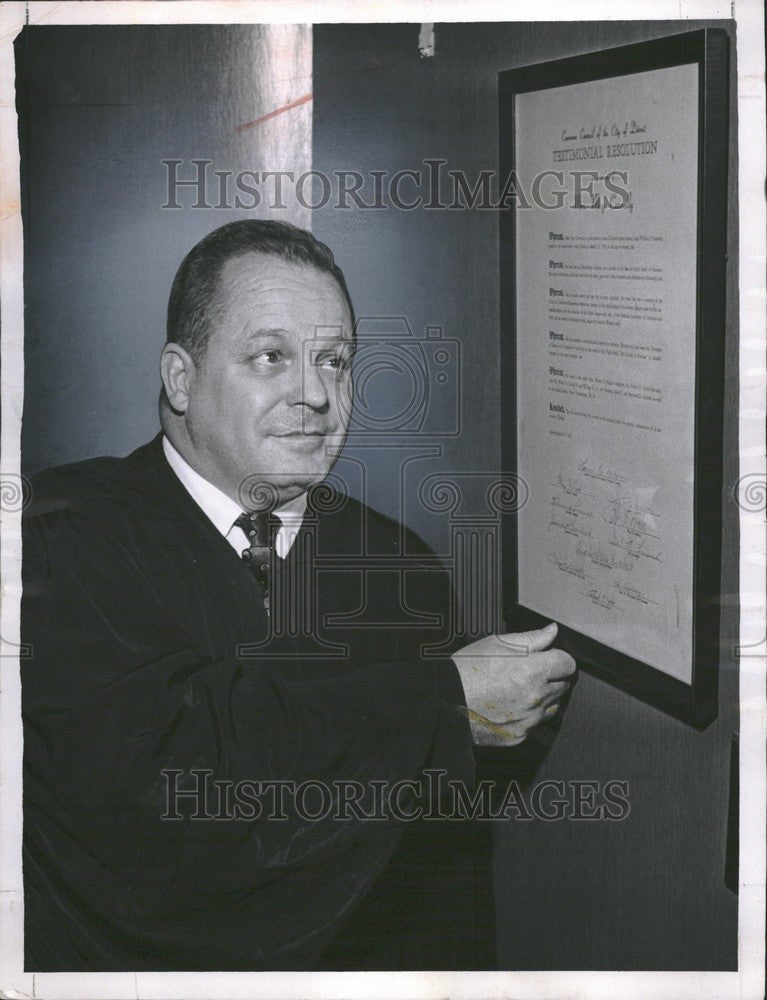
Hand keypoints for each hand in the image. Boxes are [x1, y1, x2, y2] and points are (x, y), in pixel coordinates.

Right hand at [451, 623, 575, 745]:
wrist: (444, 702)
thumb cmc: (467, 671)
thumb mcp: (497, 643)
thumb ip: (531, 638)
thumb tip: (551, 631)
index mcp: (533, 670)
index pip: (568, 663)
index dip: (558, 657)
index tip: (549, 657)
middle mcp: (536, 697)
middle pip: (563, 685)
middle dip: (552, 677)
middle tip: (530, 672)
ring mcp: (530, 719)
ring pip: (553, 706)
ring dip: (544, 698)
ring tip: (520, 690)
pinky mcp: (521, 735)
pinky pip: (536, 725)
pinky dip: (530, 716)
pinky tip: (512, 706)